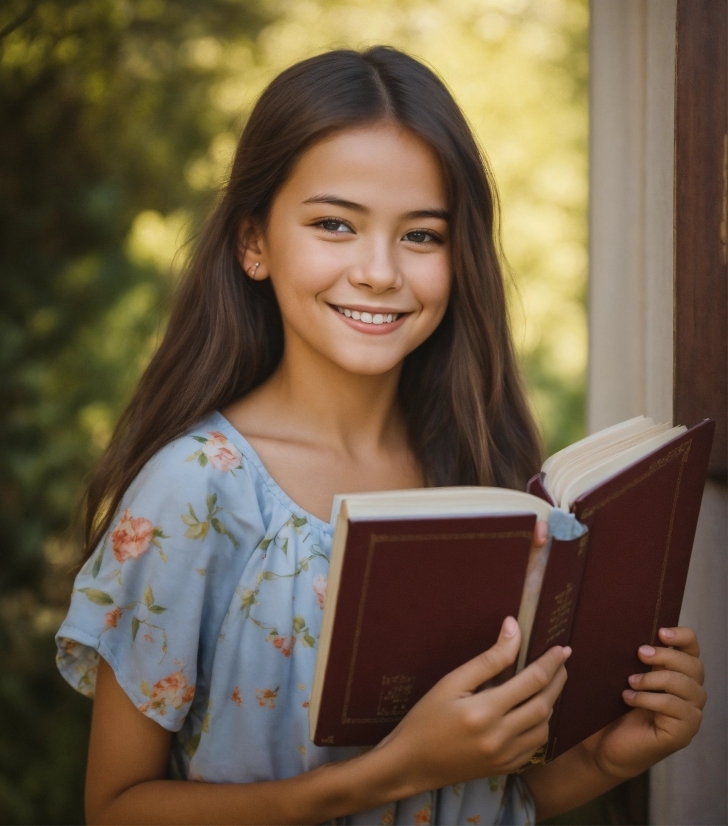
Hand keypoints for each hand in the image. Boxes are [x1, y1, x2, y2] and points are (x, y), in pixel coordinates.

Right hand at [378, 614, 569, 795]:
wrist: (412, 763)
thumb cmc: (426, 718)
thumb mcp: (451, 682)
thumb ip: (488, 659)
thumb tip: (513, 628)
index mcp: (485, 711)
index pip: (531, 680)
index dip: (549, 662)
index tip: (560, 648)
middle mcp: (500, 737)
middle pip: (544, 704)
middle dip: (558, 680)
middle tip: (563, 661)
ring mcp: (505, 757)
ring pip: (544, 728)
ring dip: (551, 703)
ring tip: (550, 683)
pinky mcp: (506, 769)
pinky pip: (535, 747)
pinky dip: (541, 725)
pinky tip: (536, 711)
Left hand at [582, 626, 705, 779]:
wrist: (602, 743)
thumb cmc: (610, 706)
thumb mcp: (620, 673)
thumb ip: (629, 655)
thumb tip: (617, 623)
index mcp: (677, 672)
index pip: (692, 648)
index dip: (682, 636)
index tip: (660, 631)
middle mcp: (690, 692)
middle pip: (693, 665)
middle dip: (667, 656)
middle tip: (640, 653)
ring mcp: (690, 714)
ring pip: (687, 686)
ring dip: (656, 679)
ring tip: (630, 681)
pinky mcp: (683, 733)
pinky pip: (675, 708)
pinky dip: (650, 700)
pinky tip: (628, 698)